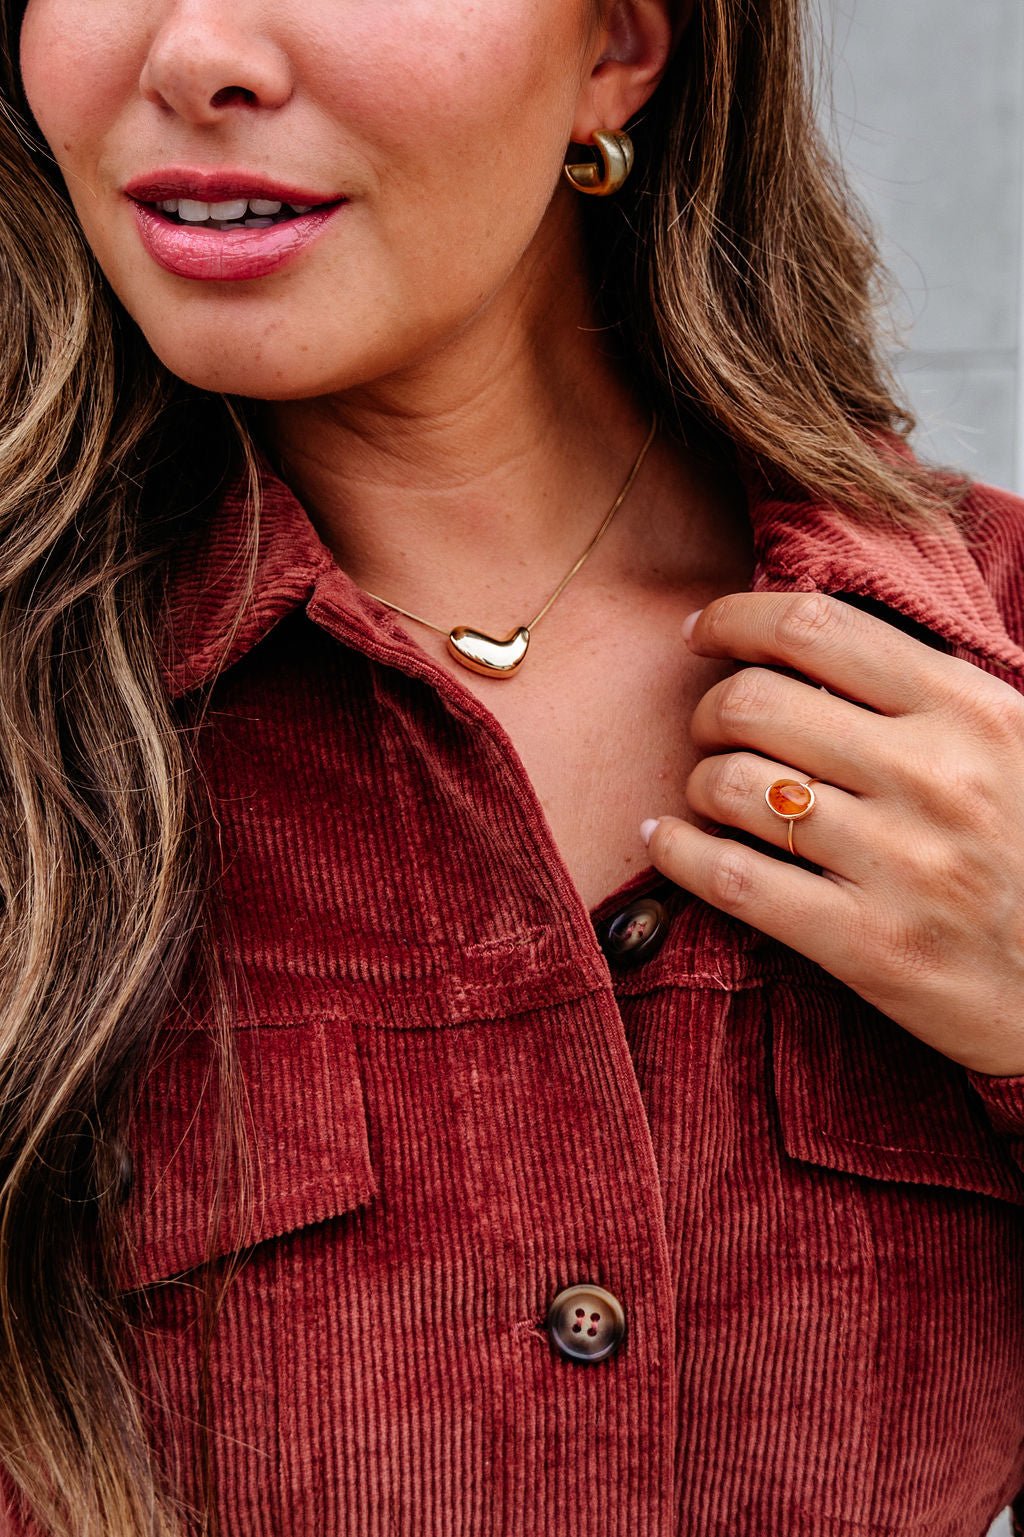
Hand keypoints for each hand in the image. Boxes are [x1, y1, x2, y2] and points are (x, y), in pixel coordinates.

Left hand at [639, 591, 1023, 1075]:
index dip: (737, 619)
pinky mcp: (866, 943)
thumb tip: (798, 635)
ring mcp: (900, 863)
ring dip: (698, 781)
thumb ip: (921, 694)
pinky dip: (678, 851)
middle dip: (709, 708)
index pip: (816, 627)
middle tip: (711, 728)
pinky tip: (668, 841)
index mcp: (970, 711)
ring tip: (709, 792)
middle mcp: (934, 777)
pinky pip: (729, 878)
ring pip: (732, 785)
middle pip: (756, 702)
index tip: (704, 631)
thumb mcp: (1009, 747)